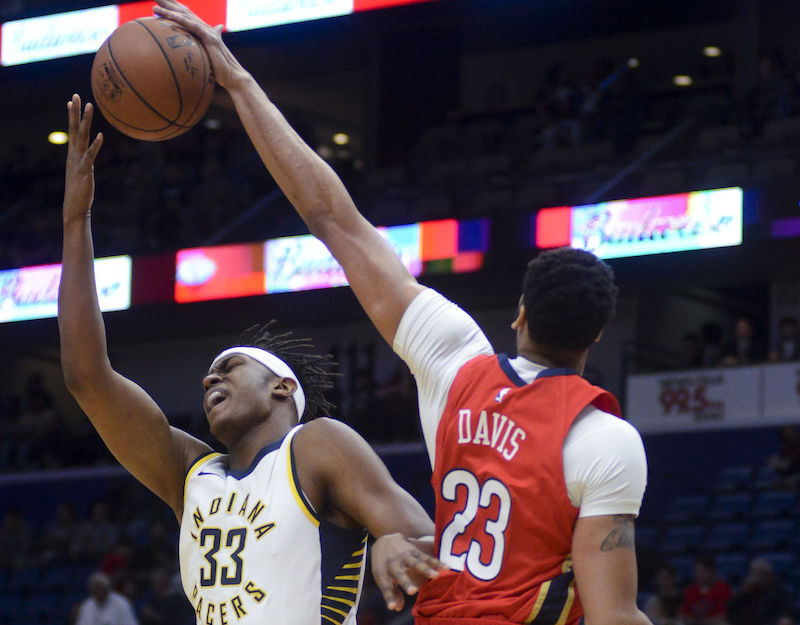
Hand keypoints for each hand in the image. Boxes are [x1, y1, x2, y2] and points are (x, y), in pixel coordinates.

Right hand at [64, 94, 102, 223]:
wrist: (75, 206)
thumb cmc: (80, 189)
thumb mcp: (83, 170)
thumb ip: (86, 160)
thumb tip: (90, 153)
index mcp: (73, 153)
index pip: (71, 130)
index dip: (72, 115)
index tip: (71, 100)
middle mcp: (74, 154)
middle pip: (74, 128)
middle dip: (75, 112)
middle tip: (76, 95)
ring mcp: (79, 161)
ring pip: (81, 137)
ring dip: (85, 121)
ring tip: (89, 106)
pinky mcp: (85, 170)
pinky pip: (91, 155)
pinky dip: (95, 145)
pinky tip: (101, 135)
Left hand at [152, 0, 244, 89]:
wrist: (233, 76)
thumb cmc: (221, 71)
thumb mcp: (210, 58)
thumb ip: (204, 52)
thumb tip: (202, 53)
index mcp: (205, 32)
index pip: (187, 16)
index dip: (175, 8)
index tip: (162, 3)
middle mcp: (206, 29)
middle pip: (184, 12)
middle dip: (169, 3)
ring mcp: (208, 32)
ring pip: (185, 17)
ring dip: (169, 9)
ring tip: (154, 5)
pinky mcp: (209, 38)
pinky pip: (191, 26)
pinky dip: (179, 19)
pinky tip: (168, 14)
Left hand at [371, 533, 446, 610]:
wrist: (384, 541)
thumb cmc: (384, 566)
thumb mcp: (382, 578)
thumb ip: (391, 593)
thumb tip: (398, 608)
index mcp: (382, 573)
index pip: (385, 587)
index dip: (389, 597)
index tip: (392, 606)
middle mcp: (392, 564)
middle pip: (400, 574)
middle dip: (406, 583)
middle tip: (412, 592)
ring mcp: (404, 556)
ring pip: (416, 563)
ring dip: (425, 569)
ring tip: (435, 576)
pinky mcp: (413, 551)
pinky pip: (426, 557)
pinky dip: (436, 562)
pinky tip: (447, 567)